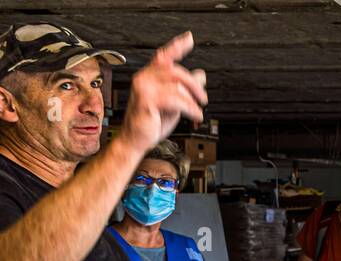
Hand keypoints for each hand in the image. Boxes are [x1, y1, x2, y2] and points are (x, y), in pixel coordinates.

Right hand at [121, 32, 207, 153]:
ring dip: (192, 100)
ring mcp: (143, 87)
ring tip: (197, 111)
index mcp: (149, 76)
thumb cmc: (151, 124)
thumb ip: (185, 89)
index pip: (164, 56)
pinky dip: (189, 108)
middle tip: (204, 98)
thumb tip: (201, 75)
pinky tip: (195, 116)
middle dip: (194, 85)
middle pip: (175, 70)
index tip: (189, 38)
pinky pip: (175, 99)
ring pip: (177, 85)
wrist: (136, 141)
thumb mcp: (174, 104)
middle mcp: (144, 77)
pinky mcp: (146, 100)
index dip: (177, 46)